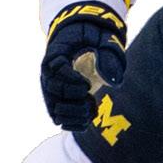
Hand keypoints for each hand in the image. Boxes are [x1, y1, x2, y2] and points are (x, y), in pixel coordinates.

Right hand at [40, 2, 126, 129]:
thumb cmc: (93, 39)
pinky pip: (60, 120)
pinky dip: (75, 123)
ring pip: (55, 111)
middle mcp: (49, 74)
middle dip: (74, 98)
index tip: (87, 84)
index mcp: (56, 54)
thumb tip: (114, 83)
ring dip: (75, 113)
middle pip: (53, 93)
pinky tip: (89, 116)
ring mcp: (52, 90)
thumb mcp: (103, 40)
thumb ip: (109, 57)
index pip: (56, 70)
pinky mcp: (58, 102)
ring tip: (90, 106)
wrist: (82, 40)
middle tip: (89, 93)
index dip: (72, 80)